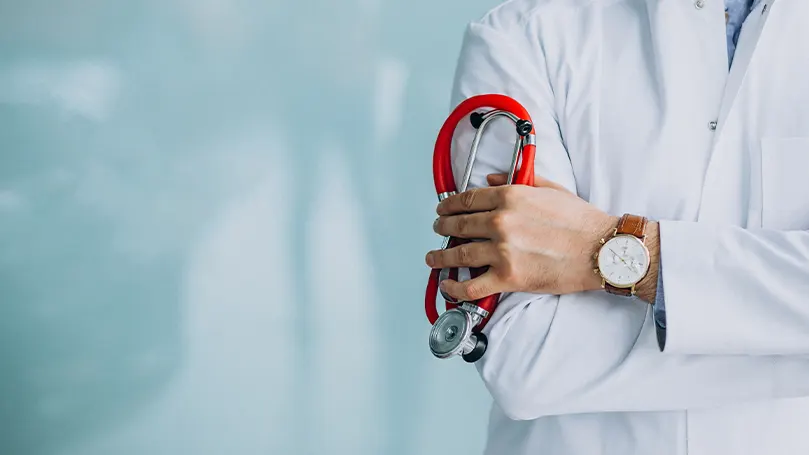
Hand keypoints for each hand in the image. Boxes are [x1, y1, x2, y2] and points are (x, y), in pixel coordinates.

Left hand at [426, 173, 618, 301]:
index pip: (468, 200)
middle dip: (443, 227)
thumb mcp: (550, 189)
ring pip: (458, 255)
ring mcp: (502, 251)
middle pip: (458, 225)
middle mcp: (501, 222)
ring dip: (441, 257)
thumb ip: (517, 181)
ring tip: (433, 258)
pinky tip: (448, 286)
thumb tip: (491, 179)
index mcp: (510, 197)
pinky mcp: (508, 278)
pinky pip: (472, 286)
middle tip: (437, 229)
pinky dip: (455, 288)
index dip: (449, 205)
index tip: (443, 209)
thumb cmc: (581, 221)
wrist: (601, 250)